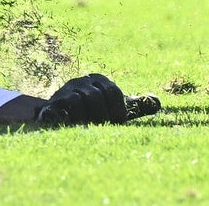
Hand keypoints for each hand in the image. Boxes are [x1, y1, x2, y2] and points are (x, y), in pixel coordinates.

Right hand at [36, 72, 160, 126]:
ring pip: (76, 101)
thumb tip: (158, 103)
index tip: (119, 122)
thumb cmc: (95, 111)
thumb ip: (135, 106)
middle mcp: (81, 82)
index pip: (111, 91)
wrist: (61, 114)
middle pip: (94, 96)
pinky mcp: (50, 105)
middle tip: (104, 128)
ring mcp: (64, 92)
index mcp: (99, 80)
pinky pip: (56, 109)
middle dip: (101, 115)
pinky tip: (71, 127)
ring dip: (84, 119)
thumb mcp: (115, 107)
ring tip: (88, 129)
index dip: (117, 109)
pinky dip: (64, 119)